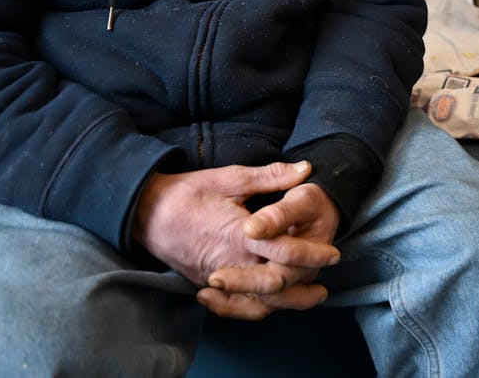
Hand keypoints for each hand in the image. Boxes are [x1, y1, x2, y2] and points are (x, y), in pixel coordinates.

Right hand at [131, 162, 339, 318]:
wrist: (146, 212)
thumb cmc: (188, 192)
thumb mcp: (231, 178)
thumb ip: (271, 176)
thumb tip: (306, 168)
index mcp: (239, 234)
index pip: (284, 252)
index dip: (312, 254)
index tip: (332, 254)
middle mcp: (230, 262)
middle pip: (276, 286)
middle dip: (304, 285)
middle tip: (326, 280)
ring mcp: (217, 277)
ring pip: (258, 303)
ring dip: (287, 303)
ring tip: (310, 297)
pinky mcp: (206, 284)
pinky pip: (235, 307)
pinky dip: (256, 309)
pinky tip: (272, 304)